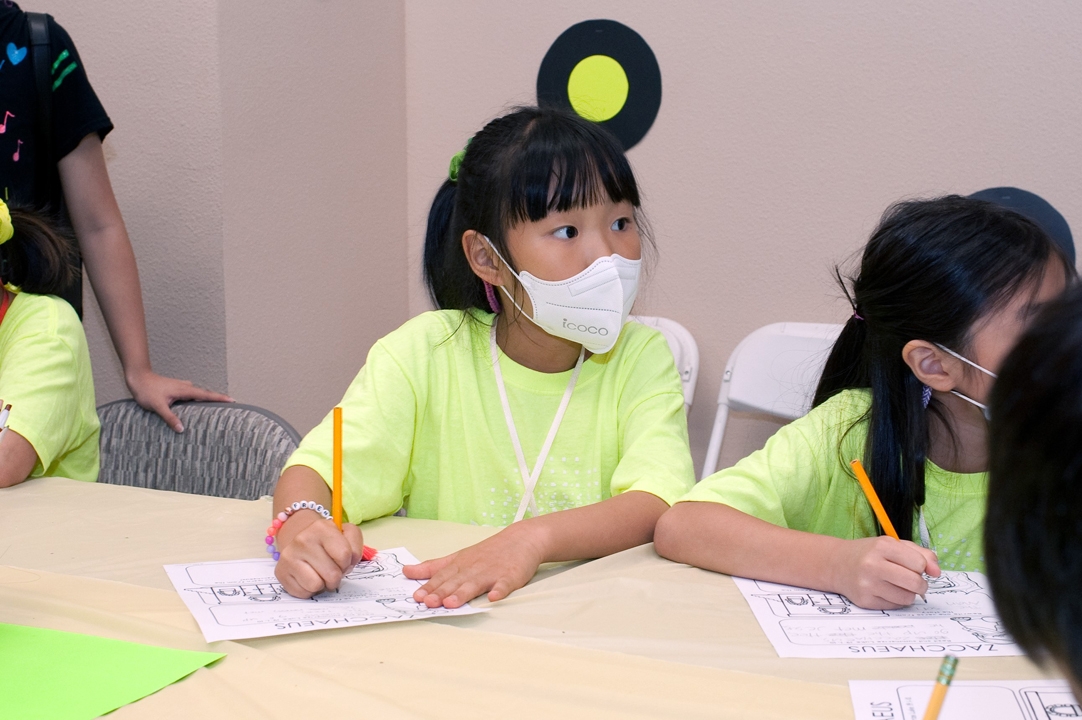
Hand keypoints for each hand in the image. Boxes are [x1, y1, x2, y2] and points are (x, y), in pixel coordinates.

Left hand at [126, 369, 232, 431]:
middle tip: (230, 405)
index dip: (220, 398)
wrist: (138, 377)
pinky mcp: (176, 389)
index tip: (233, 400)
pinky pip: (191, 395)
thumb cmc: (146, 390)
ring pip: (198, 394)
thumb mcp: (157, 406)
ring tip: (215, 409)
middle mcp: (185, 387)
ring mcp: (181, 387)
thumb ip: (170, 418)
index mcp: (184, 390)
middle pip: (205, 394)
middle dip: (217, 399)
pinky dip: (196, 400)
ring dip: (206, 400)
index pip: (206, 394)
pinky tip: (194, 407)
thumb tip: (182, 429)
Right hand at [274, 511, 365, 597]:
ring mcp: (289, 556)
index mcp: (321, 528)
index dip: (347, 562)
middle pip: (332, 574)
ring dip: (323, 584)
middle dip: (336, 576)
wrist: (303, 541)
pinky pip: (303, 592)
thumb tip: (349, 562)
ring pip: (316, 585)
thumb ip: (355, 545)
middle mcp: (302, 540)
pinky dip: (309, 589)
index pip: (345, 555)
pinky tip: (308, 577)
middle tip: (331, 569)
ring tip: (320, 573)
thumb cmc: (329, 542)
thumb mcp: (347, 535)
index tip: (342, 559)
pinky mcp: (281, 573)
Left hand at [403, 523, 548, 608]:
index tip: (416, 597)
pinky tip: (494, 598)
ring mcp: (492, 572)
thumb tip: (407, 571)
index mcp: (460, 564)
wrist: (521, 539)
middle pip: (455, 582)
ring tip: (452, 603)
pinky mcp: (510, 576)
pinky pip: (505, 584)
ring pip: (475, 584)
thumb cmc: (487, 552)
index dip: (429, 587)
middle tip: (429, 602)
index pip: (442, 577)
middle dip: (441, 592)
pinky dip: (500, 590)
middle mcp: (473, 568)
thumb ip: (432, 566)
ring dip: (463, 593)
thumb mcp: (457, 557)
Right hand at [833, 536, 940, 608]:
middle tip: (913, 581)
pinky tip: (886, 591)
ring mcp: (867, 584)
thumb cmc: (870, 553)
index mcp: (882, 546)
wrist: (836, 564)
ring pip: (907, 598)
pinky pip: (895, 607)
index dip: (921, 566)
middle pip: (915, 583)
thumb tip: (937, 572)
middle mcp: (873, 565)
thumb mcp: (894, 545)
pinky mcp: (865, 601)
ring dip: (909, 594)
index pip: (919, 563)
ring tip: (898, 585)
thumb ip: (922, 554)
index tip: (913, 565)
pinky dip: (896, 601)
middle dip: (920, 584)